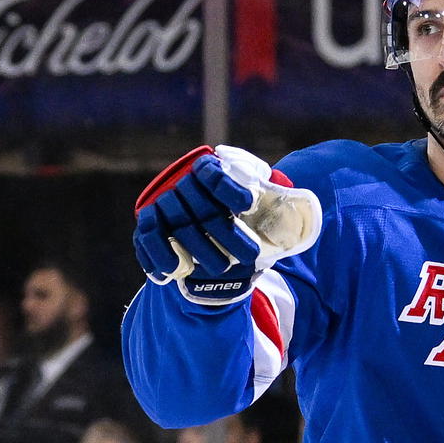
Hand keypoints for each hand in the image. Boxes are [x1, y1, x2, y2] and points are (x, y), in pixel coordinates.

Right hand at [135, 146, 321, 305]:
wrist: (199, 231)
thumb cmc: (234, 217)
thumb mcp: (255, 205)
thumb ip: (270, 201)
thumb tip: (297, 200)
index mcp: (208, 171)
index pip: (214, 174)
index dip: (228, 188)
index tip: (246, 203)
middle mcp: (181, 184)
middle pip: (202, 208)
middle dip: (226, 233)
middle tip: (249, 254)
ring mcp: (161, 205)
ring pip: (178, 226)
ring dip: (200, 249)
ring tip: (221, 268)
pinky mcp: (147, 226)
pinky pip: (147, 239)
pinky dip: (158, 255)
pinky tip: (174, 271)